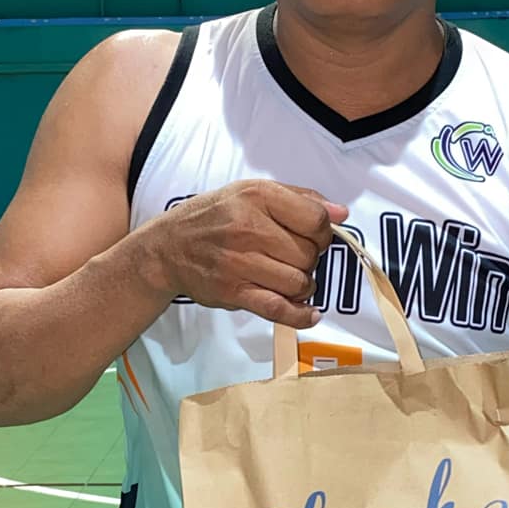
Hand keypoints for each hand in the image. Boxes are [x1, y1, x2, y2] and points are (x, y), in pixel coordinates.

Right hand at [140, 180, 348, 330]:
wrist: (168, 247)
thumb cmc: (215, 217)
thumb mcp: (251, 192)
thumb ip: (299, 199)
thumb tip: (341, 212)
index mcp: (257, 197)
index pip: (315, 219)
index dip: (324, 232)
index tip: (315, 237)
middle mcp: (248, 227)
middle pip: (309, 253)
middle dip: (310, 260)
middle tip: (294, 258)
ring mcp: (240, 262)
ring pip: (299, 282)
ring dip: (303, 285)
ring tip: (290, 279)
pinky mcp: (234, 292)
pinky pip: (279, 308)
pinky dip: (300, 315)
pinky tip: (309, 314)